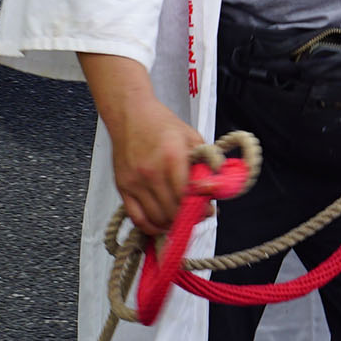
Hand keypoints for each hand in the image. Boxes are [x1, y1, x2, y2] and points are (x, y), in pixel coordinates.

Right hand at [80, 53, 206, 234]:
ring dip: (172, 224)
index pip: (187, 196)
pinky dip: (151, 227)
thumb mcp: (191, 137)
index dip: (200, 209)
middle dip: (189, 217)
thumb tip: (217, 186)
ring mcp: (134, 182)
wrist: (130, 114)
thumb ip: (206, 162)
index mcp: (172, 158)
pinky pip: (137, 218)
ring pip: (157, 219)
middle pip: (173, 211)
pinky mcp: (122, 187)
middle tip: (197, 214)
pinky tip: (161, 224)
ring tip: (181, 218)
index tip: (209, 210)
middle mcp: (151, 173)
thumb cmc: (162, 124)